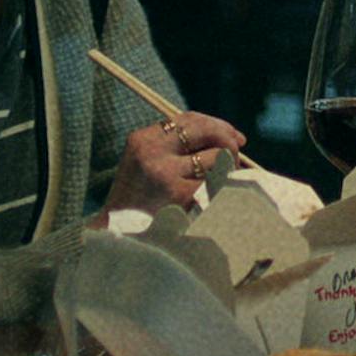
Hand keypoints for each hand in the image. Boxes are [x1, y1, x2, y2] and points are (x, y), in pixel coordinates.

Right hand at [101, 111, 247, 217]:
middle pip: (206, 130)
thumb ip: (180, 146)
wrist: (118, 236)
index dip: (217, 125)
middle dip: (228, 140)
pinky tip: (214, 200)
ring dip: (227, 168)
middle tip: (236, 155)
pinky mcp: (180, 196)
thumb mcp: (148, 163)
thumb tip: (236, 138)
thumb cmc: (141, 199)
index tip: (234, 136)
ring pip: (217, 157)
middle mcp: (152, 152)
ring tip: (219, 182)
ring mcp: (166, 174)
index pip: (190, 119)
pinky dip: (222, 189)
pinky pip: (217, 183)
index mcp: (143, 139)